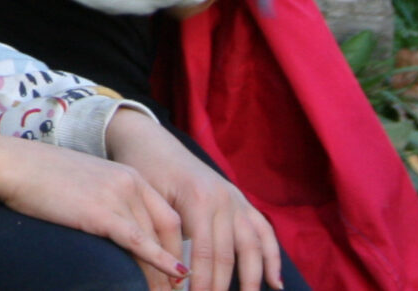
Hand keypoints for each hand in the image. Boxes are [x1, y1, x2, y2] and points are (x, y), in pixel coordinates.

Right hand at [0, 132, 184, 284]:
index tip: (177, 271)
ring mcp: (117, 196)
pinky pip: (138, 242)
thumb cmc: (41, 176)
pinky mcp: (101, 212)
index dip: (176, 247)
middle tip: (175, 289)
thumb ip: (109, 202)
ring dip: (164, 273)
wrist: (14, 165)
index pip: (168, 216)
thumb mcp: (87, 184)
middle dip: (175, 264)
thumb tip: (117, 233)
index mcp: (130, 175)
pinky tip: (173, 275)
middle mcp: (130, 183)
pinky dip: (158, 261)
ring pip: (154, 241)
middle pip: (168, 231)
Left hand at [106, 107, 282, 290]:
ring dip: (252, 279)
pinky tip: (275, 284)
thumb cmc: (142, 170)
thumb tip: (172, 272)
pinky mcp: (242, 201)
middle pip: (228, 255)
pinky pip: (264, 232)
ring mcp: (236, 199)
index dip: (200, 282)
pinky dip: (272, 258)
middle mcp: (224, 199)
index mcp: (199, 199)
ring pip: (252, 247)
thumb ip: (163, 232)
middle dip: (221, 287)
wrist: (149, 140)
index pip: (203, 253)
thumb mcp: (148, 199)